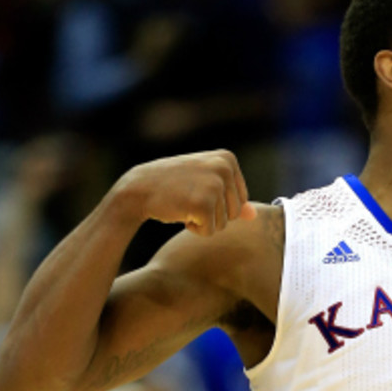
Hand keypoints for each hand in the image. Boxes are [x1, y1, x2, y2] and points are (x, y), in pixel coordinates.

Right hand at [112, 149, 255, 235]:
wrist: (137, 189)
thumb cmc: (172, 186)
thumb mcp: (204, 184)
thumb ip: (231, 197)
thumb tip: (254, 215)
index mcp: (228, 158)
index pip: (242, 199)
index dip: (219, 204)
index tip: (196, 190)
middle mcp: (224, 167)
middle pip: (235, 213)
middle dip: (212, 214)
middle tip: (188, 199)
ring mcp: (215, 185)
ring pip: (224, 224)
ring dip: (203, 221)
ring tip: (183, 203)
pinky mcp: (204, 204)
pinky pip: (210, 232)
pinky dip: (195, 229)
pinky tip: (180, 212)